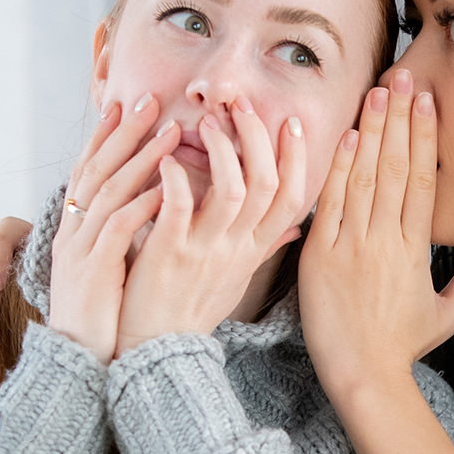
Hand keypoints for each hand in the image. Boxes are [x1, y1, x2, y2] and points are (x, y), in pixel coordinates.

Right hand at [48, 94, 183, 357]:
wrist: (80, 365)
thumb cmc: (104, 318)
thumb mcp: (114, 270)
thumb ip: (131, 238)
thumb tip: (163, 211)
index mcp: (77, 231)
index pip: (92, 173)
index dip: (109, 137)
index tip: (129, 106)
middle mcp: (74, 234)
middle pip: (97, 171)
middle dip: (124, 133)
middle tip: (150, 99)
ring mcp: (80, 252)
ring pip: (109, 193)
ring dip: (140, 160)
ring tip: (170, 131)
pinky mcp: (92, 273)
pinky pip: (117, 232)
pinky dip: (142, 207)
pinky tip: (167, 188)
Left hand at [113, 96, 307, 355]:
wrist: (155, 347)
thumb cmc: (193, 310)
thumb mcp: (238, 279)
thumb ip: (264, 248)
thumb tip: (295, 230)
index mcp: (253, 250)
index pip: (293, 198)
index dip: (298, 158)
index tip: (290, 124)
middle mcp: (237, 248)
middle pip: (268, 183)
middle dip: (258, 137)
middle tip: (241, 105)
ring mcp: (205, 250)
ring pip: (233, 189)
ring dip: (222, 148)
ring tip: (206, 122)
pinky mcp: (170, 253)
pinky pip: (180, 207)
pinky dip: (177, 177)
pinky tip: (167, 159)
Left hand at [298, 70, 453, 401]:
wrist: (362, 375)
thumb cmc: (402, 347)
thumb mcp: (447, 313)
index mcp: (418, 250)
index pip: (424, 181)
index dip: (425, 138)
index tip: (427, 103)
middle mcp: (387, 241)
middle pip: (397, 168)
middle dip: (400, 118)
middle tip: (404, 76)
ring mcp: (353, 246)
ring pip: (364, 177)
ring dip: (371, 131)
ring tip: (377, 92)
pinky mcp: (321, 257)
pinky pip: (330, 204)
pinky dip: (336, 169)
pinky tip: (343, 136)